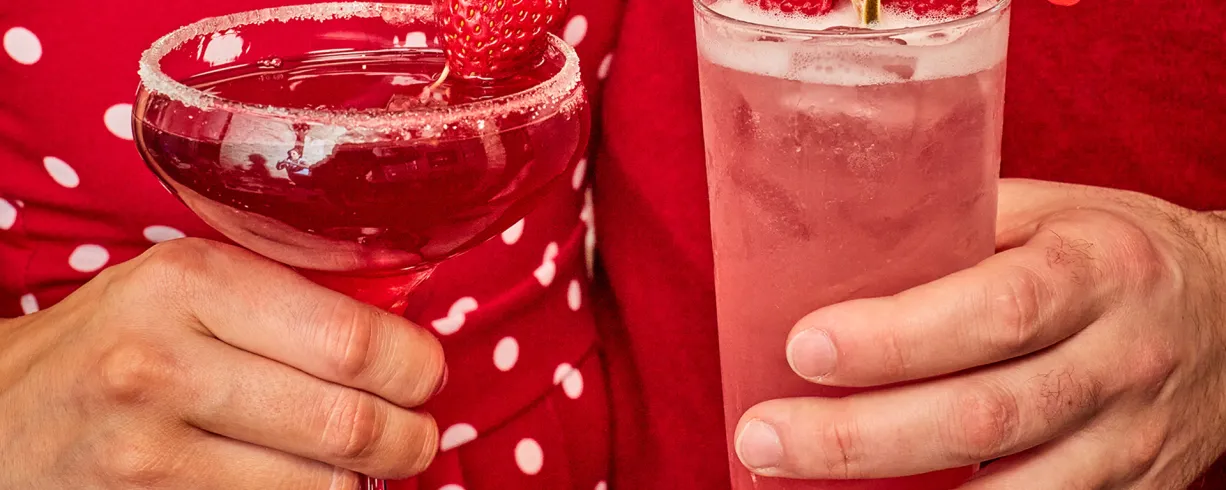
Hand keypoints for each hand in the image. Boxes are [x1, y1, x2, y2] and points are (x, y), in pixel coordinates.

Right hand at [0, 239, 445, 488]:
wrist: (0, 418)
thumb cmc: (113, 343)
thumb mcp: (183, 288)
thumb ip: (283, 298)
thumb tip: (402, 328)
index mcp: (190, 282)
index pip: (351, 340)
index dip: (413, 366)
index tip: (424, 374)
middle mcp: (164, 364)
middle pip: (348, 421)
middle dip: (409, 436)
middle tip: (416, 433)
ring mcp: (148, 452)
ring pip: (321, 485)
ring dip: (365, 479)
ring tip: (368, 461)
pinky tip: (308, 482)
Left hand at [734, 179, 1225, 487]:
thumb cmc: (1115, 253)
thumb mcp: (1049, 213)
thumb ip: (954, 228)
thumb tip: (829, 250)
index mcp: (1096, 270)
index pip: (995, 310)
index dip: (897, 338)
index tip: (804, 347)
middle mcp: (1119, 361)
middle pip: (984, 417)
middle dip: (858, 437)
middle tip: (763, 436)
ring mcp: (1131, 441)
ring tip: (793, 482)